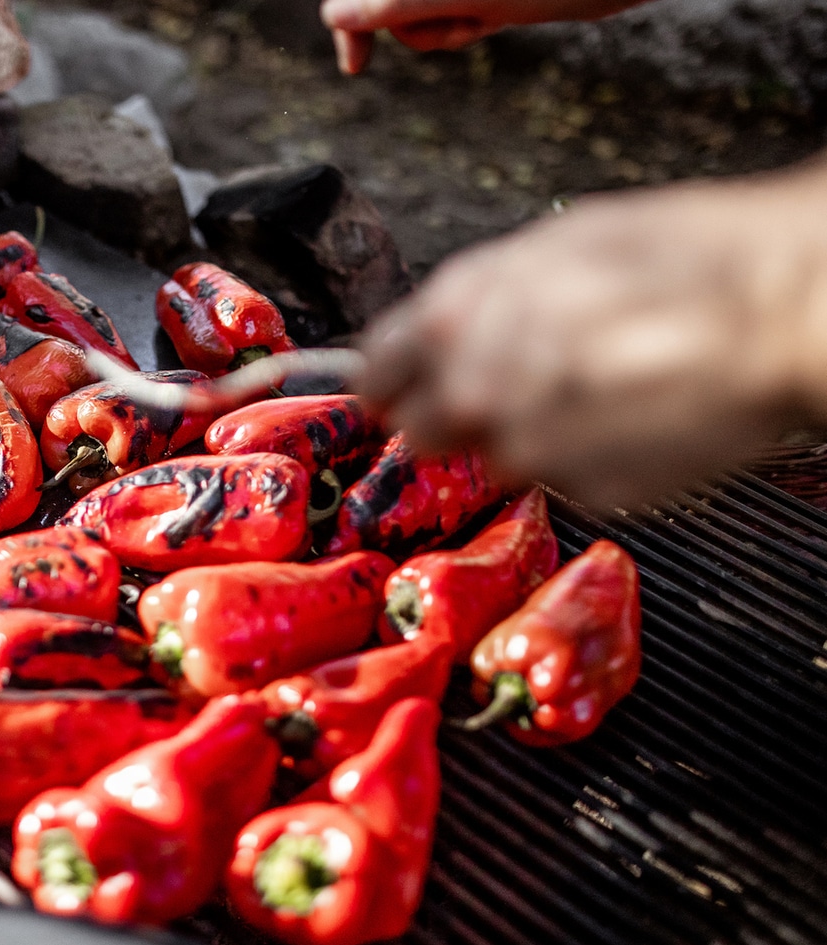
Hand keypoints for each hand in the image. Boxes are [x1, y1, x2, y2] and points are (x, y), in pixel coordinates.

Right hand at [321, 0, 643, 72]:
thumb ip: (393, 3)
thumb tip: (335, 16)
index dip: (348, 21)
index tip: (356, 66)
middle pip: (383, 0)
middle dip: (414, 25)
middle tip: (462, 27)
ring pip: (414, 11)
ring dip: (445, 26)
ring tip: (488, 16)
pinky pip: (444, 11)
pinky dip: (462, 23)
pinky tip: (493, 15)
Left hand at [357, 167, 826, 508]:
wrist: (780, 308)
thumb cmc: (687, 258)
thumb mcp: (559, 244)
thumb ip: (483, 298)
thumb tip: (444, 326)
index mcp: (456, 314)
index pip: (376, 372)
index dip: (389, 381)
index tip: (397, 389)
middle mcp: (476, 387)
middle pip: (423, 430)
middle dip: (453, 414)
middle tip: (507, 389)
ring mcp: (528, 445)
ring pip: (495, 458)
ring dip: (527, 434)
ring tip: (595, 388)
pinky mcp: (582, 487)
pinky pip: (561, 478)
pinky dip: (585, 455)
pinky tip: (631, 412)